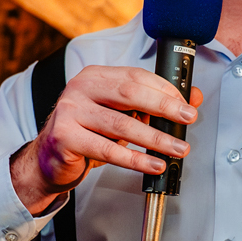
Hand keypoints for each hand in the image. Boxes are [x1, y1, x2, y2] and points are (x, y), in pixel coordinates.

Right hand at [11, 66, 202, 212]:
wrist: (49, 159)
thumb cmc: (87, 134)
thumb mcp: (120, 115)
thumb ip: (152, 104)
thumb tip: (192, 97)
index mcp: (95, 77)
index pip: (135, 77)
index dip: (164, 90)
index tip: (186, 104)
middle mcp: (81, 89)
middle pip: (130, 94)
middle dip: (164, 107)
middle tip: (187, 119)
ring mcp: (70, 111)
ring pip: (121, 124)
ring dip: (155, 139)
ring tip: (177, 149)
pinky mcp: (66, 137)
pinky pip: (107, 150)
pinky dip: (135, 159)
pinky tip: (153, 164)